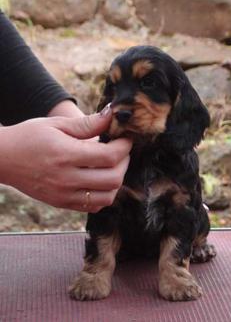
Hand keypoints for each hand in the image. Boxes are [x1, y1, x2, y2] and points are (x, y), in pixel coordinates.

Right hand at [0, 106, 131, 211]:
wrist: (3, 159)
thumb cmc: (29, 137)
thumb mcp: (56, 124)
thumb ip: (87, 123)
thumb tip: (112, 115)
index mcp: (66, 155)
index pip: (109, 156)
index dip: (124, 147)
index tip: (126, 139)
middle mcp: (67, 179)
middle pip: (113, 179)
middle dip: (124, 163)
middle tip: (121, 152)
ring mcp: (64, 195)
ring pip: (107, 197)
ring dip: (117, 181)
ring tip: (113, 166)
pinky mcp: (62, 203)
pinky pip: (93, 206)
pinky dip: (104, 195)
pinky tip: (100, 180)